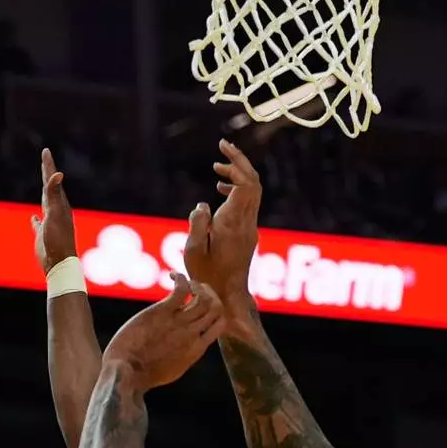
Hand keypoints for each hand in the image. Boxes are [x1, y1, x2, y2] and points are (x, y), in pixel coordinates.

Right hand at [32, 147, 76, 273]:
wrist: (59, 264)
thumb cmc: (58, 239)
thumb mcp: (54, 214)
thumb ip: (54, 194)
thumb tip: (58, 174)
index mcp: (59, 205)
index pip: (52, 181)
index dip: (48, 166)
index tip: (46, 151)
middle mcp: (56, 211)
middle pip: (50, 188)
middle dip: (47, 173)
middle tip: (45, 159)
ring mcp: (49, 223)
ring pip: (46, 203)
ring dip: (44, 193)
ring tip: (43, 185)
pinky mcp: (43, 235)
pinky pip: (38, 224)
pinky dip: (35, 219)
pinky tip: (33, 218)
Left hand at [102, 277, 224, 390]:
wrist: (128, 375)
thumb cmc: (144, 375)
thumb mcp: (173, 369)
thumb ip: (184, 355)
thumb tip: (185, 349)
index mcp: (197, 349)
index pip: (220, 324)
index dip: (215, 310)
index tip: (202, 305)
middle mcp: (192, 334)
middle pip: (216, 307)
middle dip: (209, 293)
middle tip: (195, 289)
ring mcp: (179, 323)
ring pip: (204, 297)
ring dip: (197, 285)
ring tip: (185, 283)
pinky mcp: (162, 313)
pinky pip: (181, 289)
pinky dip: (181, 278)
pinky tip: (172, 276)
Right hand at [182, 138, 260, 316]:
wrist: (228, 299)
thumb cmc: (207, 279)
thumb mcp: (193, 252)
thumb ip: (197, 223)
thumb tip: (203, 204)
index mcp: (233, 223)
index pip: (245, 183)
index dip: (236, 162)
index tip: (221, 148)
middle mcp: (246, 223)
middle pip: (253, 182)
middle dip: (240, 162)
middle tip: (223, 148)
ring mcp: (250, 229)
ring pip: (253, 192)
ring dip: (238, 176)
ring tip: (217, 168)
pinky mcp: (248, 235)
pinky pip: (248, 204)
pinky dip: (237, 191)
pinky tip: (220, 191)